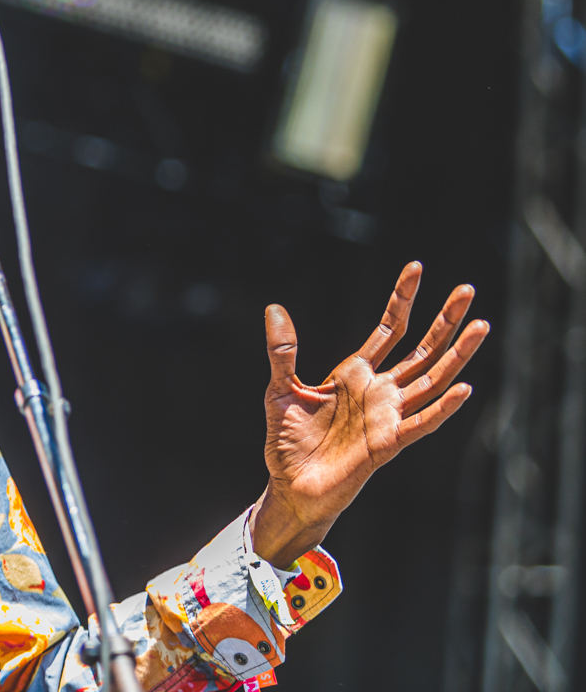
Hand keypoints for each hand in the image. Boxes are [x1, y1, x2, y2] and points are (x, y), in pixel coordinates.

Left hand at [249, 262, 488, 567]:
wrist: (289, 484)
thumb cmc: (288, 440)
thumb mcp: (280, 387)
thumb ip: (283, 350)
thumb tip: (274, 308)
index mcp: (356, 375)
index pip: (389, 329)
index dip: (402, 300)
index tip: (416, 268)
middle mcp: (379, 392)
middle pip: (421, 349)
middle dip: (444, 320)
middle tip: (467, 290)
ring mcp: (388, 416)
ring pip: (431, 379)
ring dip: (456, 355)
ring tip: (480, 326)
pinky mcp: (389, 443)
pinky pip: (423, 423)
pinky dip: (443, 407)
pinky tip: (463, 387)